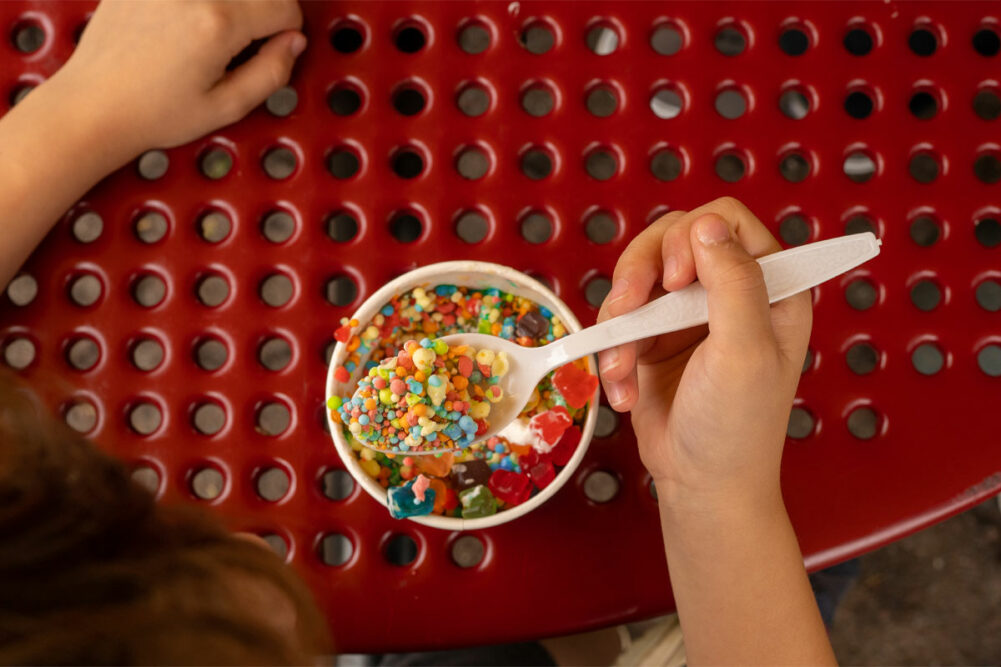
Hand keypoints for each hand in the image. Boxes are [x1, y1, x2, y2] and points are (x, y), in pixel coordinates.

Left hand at [51, 0, 304, 156]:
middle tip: (241, 46)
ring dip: (232, 8)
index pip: (285, 6)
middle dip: (262, 13)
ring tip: (211, 37)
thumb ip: (272, 73)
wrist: (93, 105)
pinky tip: (181, 30)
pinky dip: (200, 6)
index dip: (288, 32)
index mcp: (220, 23)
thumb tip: (294, 42)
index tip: (272, 50)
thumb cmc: (156, 114)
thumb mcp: (227, 107)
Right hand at [597, 198, 811, 505]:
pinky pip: (617, 319)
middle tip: (629, 308)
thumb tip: (708, 225)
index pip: (728, 222)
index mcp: (770, 288)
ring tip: (621, 366)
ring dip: (620, 320)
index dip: (695, 236)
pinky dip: (612, 353)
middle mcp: (728, 292)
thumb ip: (734, 283)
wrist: (701, 484)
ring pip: (637, 275)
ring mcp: (686, 314)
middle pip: (672, 237)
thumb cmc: (738, 425)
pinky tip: (624, 390)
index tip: (677, 280)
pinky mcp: (652, 338)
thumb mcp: (745, 352)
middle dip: (641, 272)